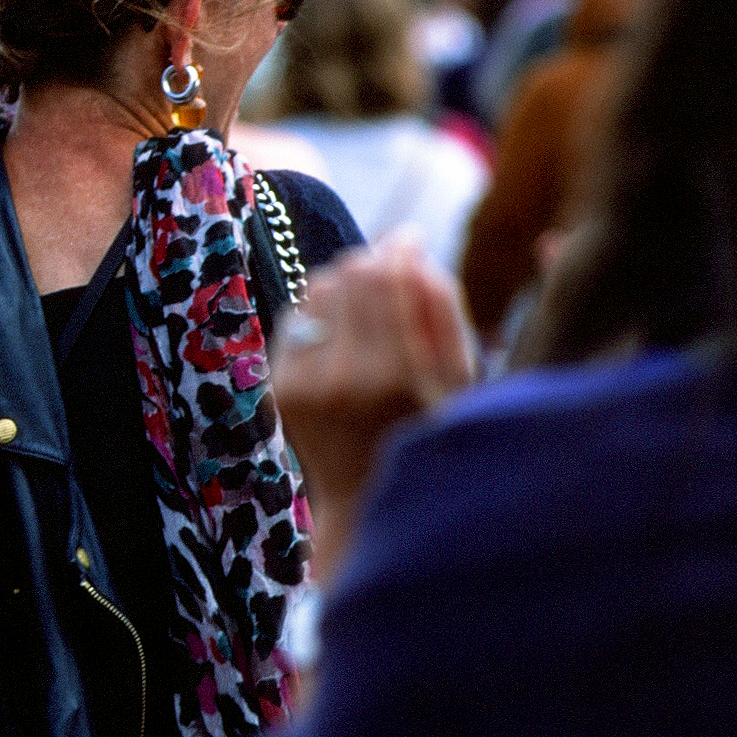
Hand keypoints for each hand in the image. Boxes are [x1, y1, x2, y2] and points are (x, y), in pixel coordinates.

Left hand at [274, 242, 475, 588]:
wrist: (367, 498)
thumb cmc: (430, 433)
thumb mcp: (458, 381)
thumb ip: (442, 313)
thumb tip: (413, 253)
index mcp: (396, 378)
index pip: (384, 280)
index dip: (398, 249)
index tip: (412, 238)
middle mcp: (342, 380)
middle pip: (349, 276)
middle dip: (373, 260)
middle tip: (394, 266)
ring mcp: (302, 385)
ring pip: (318, 289)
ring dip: (346, 282)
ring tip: (372, 302)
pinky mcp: (278, 387)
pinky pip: (297, 317)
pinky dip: (321, 310)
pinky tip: (344, 329)